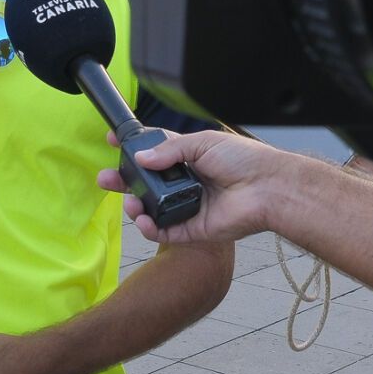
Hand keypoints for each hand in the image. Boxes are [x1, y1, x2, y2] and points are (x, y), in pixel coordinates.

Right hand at [97, 130, 285, 244]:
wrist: (267, 187)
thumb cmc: (244, 160)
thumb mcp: (203, 142)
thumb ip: (169, 149)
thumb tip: (140, 158)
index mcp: (190, 158)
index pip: (155, 153)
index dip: (133, 149)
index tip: (112, 142)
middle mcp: (187, 183)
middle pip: (147, 184)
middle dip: (123, 181)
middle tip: (105, 178)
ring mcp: (188, 206)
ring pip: (152, 209)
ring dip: (135, 206)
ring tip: (130, 203)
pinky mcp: (193, 229)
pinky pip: (165, 232)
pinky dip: (150, 228)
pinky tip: (143, 221)